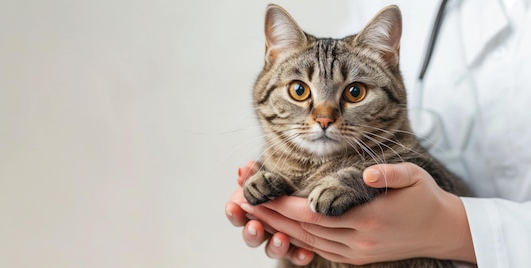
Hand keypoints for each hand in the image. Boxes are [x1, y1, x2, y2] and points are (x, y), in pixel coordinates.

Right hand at [225, 161, 314, 264]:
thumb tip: (243, 170)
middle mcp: (263, 229)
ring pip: (271, 249)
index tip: (233, 208)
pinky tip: (306, 252)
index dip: (233, 213)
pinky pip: (296, 256)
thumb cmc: (284, 181)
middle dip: (251, 233)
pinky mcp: (297, 249)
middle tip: (255, 226)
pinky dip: (299, 255)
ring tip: (281, 238)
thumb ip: (254, 171)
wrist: (310, 189)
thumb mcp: (269, 172)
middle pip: (251, 237)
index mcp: (252, 210)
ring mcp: (278, 240)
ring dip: (274, 245)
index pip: (237, 215)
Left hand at [240, 162, 476, 264]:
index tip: (261, 195)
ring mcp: (357, 252)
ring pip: (309, 242)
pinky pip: (321, 250)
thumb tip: (367, 173)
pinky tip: (284, 230)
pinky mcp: (357, 257)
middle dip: (272, 218)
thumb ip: (389, 174)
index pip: (313, 213)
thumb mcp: (413, 176)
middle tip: (246, 205)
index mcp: (367, 218)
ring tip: (257, 216)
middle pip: (304, 230)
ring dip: (280, 229)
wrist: (442, 230)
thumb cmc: (423, 198)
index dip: (284, 205)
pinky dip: (299, 240)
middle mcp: (358, 240)